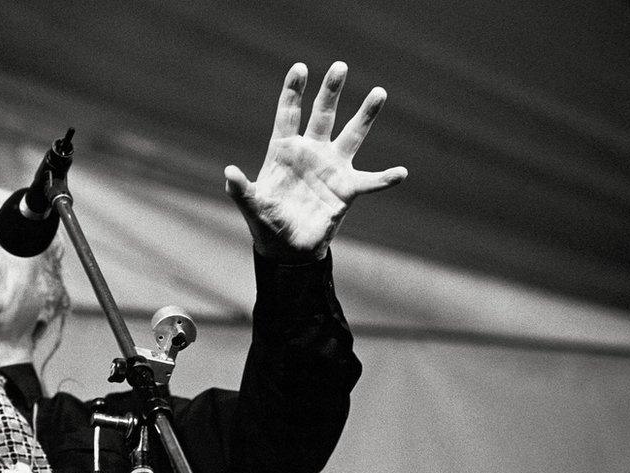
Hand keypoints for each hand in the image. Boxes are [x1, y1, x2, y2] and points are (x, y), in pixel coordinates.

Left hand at [225, 62, 406, 262]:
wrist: (288, 248)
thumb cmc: (266, 223)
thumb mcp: (252, 206)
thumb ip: (241, 189)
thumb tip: (229, 172)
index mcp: (284, 151)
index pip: (288, 114)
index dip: (293, 91)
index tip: (300, 68)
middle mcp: (310, 152)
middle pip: (323, 114)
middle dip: (330, 91)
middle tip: (340, 66)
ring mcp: (330, 168)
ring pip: (352, 135)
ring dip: (365, 115)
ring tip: (379, 92)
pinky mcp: (346, 190)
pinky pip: (370, 181)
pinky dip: (385, 179)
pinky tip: (400, 173)